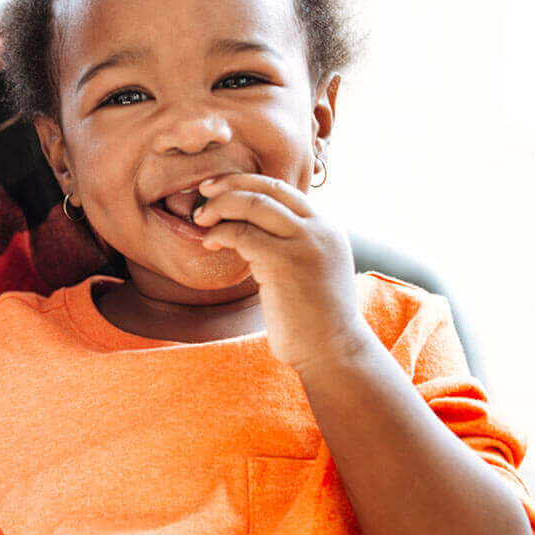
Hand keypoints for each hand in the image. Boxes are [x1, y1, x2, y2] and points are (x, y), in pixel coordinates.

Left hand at [194, 173, 373, 371]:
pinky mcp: (284, 262)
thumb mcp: (310, 269)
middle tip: (203, 191)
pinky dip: (220, 233)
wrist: (334, 352)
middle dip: (230, 184)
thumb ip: (290, 245)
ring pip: (253, 203)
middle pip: (267, 187)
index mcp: (326, 227)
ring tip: (200, 219)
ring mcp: (304, 243)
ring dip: (219, 206)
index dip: (247, 183)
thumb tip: (252, 231)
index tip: (219, 189)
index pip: (282, 188)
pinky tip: (210, 243)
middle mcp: (319, 228)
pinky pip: (242, 233)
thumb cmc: (314, 319)